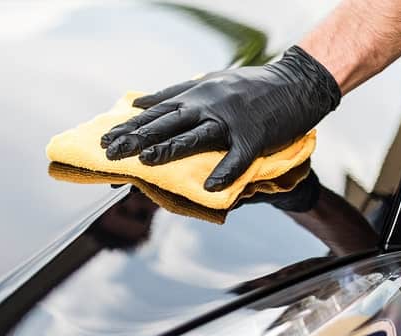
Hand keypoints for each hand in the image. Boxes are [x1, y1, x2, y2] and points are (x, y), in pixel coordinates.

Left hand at [100, 46, 340, 190]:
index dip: (129, 128)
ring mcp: (232, 121)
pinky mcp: (255, 137)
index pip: (155, 113)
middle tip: (111, 153)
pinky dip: (226, 171)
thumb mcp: (207, 83)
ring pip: (197, 136)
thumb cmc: (249, 86)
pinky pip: (239, 157)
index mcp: (196, 95)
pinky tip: (211, 187)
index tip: (104, 140)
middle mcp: (208, 105)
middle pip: (168, 123)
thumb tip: (138, 103)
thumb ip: (172, 95)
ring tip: (147, 161)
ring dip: (171, 148)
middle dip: (138, 138)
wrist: (296, 82)